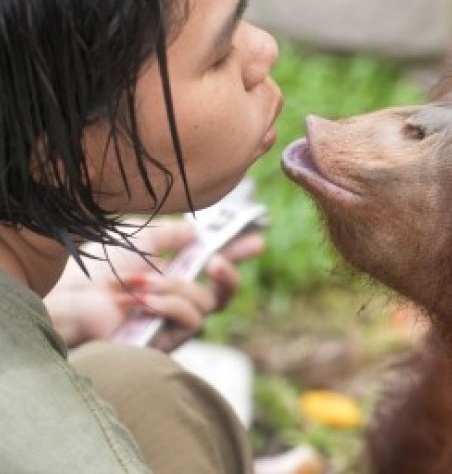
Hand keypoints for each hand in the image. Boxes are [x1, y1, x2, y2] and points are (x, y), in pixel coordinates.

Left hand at [45, 217, 264, 350]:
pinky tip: (145, 301)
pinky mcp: (167, 341)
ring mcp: (171, 322)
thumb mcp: (141, 238)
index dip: (238, 252)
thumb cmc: (98, 269)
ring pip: (206, 304)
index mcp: (171, 273)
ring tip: (143, 283)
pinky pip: (192, 322)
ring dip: (178, 289)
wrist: (73, 298)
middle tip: (219, 262)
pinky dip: (171, 306)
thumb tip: (197, 229)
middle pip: (222, 294)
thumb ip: (172, 234)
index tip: (258, 239)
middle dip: (230, 276)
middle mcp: (175, 299)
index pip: (212, 265)